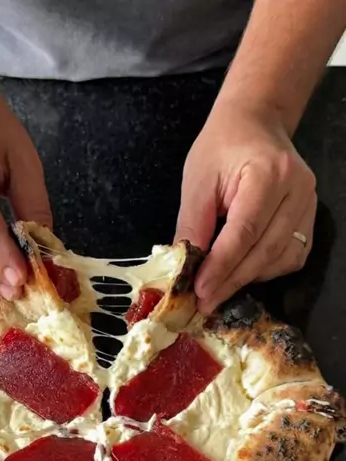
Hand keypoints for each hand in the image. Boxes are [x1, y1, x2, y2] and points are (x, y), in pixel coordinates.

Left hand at [175, 100, 316, 313]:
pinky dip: (267, 271)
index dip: (222, 266)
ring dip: (248, 279)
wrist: (256, 122)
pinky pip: (292, 256)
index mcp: (269, 174)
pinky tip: (244, 272)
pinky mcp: (310, 218)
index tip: (200, 290)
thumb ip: (193, 225)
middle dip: (232, 281)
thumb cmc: (222, 146)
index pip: (244, 232)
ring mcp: (309, 204)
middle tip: (205, 303)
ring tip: (219, 289)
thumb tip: (186, 269)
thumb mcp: (197, 180)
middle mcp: (297, 190)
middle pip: (265, 250)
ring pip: (281, 259)